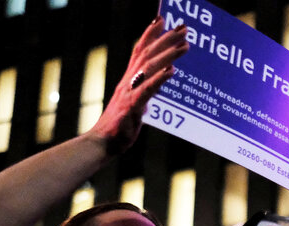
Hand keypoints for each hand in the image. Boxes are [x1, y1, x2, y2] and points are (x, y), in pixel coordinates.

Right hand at [88, 16, 188, 154]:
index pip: (139, 50)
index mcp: (128, 80)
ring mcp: (129, 93)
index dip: (150, 33)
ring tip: (185, 45)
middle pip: (148, 54)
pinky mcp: (132, 108)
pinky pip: (147, 90)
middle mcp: (128, 82)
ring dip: (168, 55)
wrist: (103, 143)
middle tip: (184, 28)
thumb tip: (161, 80)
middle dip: (166, 39)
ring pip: (149, 68)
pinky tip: (172, 71)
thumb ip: (146, 90)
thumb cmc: (119, 126)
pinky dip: (160, 79)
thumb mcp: (135, 103)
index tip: (163, 19)